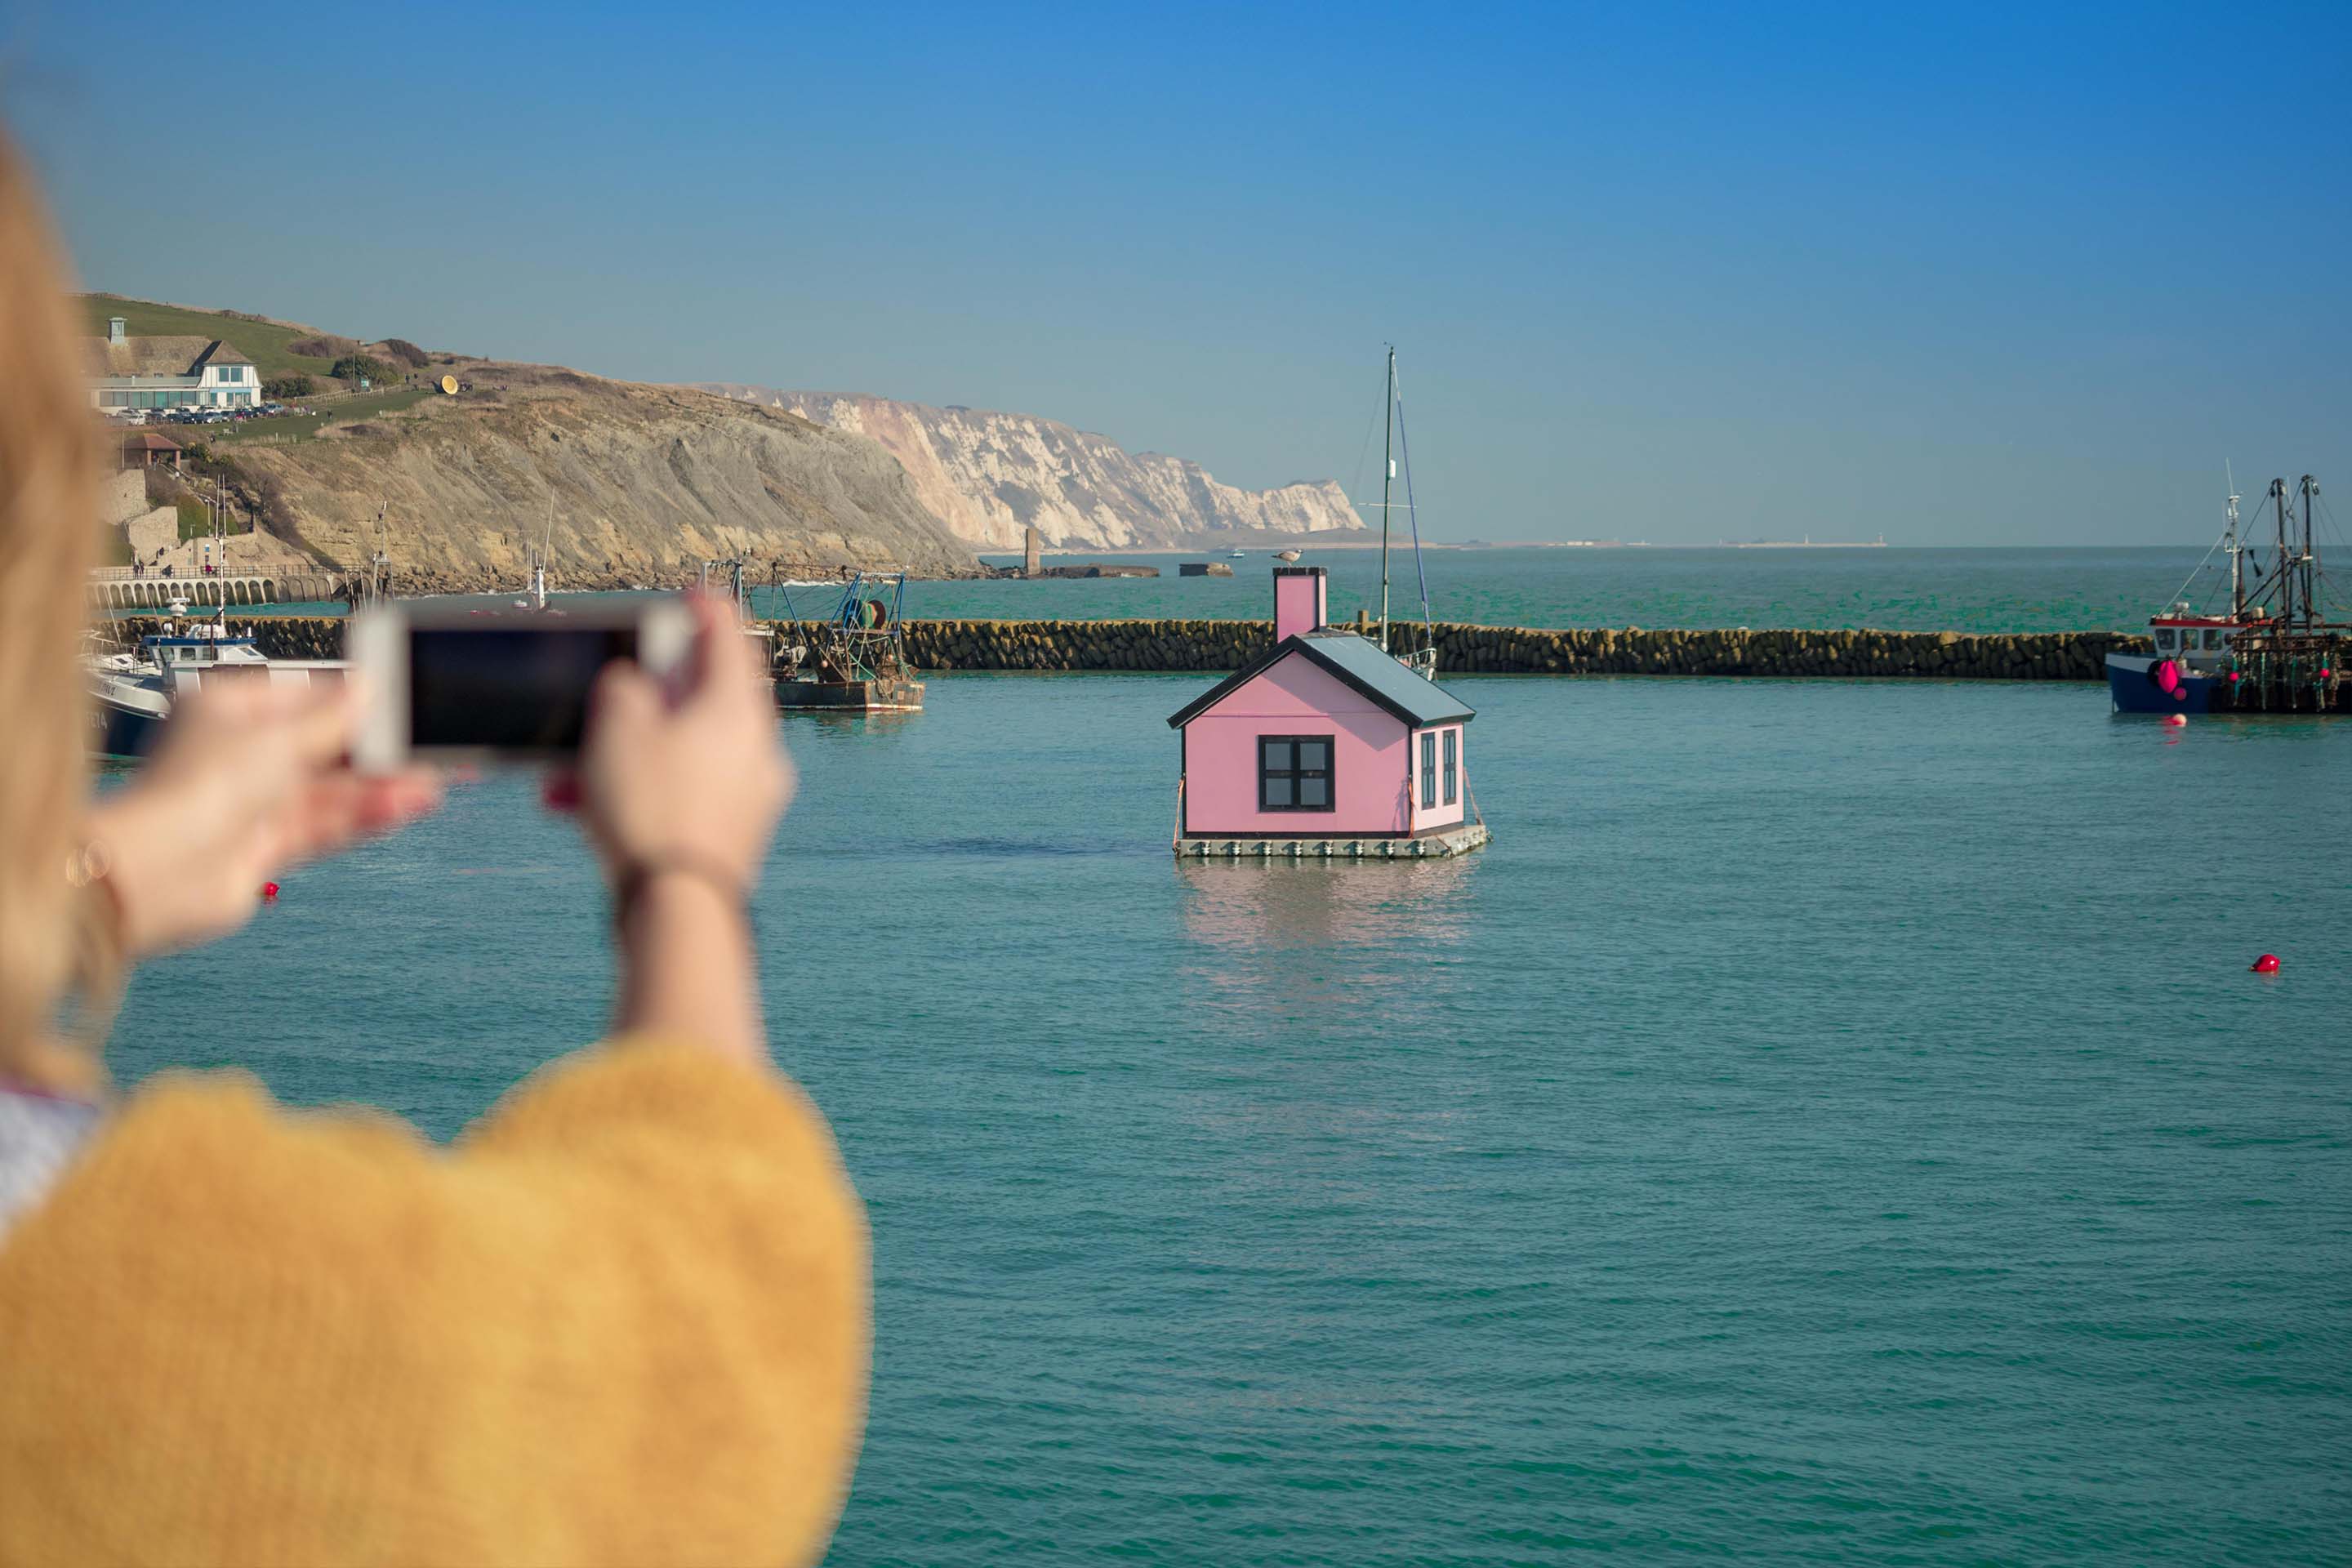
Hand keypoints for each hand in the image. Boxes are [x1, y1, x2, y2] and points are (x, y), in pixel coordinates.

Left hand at [90, 680, 441, 956]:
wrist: (159, 871)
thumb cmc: (201, 788)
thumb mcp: (279, 738)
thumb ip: (334, 719)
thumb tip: (370, 688)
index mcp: (228, 711)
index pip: (304, 696)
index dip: (353, 699)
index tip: (402, 699)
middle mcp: (239, 755)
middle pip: (323, 747)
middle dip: (377, 749)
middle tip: (433, 745)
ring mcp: (252, 802)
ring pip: (330, 791)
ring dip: (381, 787)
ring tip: (434, 784)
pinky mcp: (264, 846)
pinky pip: (325, 825)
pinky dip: (365, 816)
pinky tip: (406, 806)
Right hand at [568, 594, 791, 888]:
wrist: (677, 910)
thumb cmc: (652, 808)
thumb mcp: (618, 726)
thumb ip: (623, 688)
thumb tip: (632, 687)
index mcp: (739, 708)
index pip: (729, 638)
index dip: (704, 609)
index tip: (691, 593)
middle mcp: (756, 749)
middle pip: (699, 701)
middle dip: (639, 701)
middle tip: (606, 695)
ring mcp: (748, 796)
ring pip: (678, 755)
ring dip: (620, 755)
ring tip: (565, 774)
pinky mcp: (730, 837)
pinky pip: (678, 796)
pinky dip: (635, 792)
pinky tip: (580, 809)